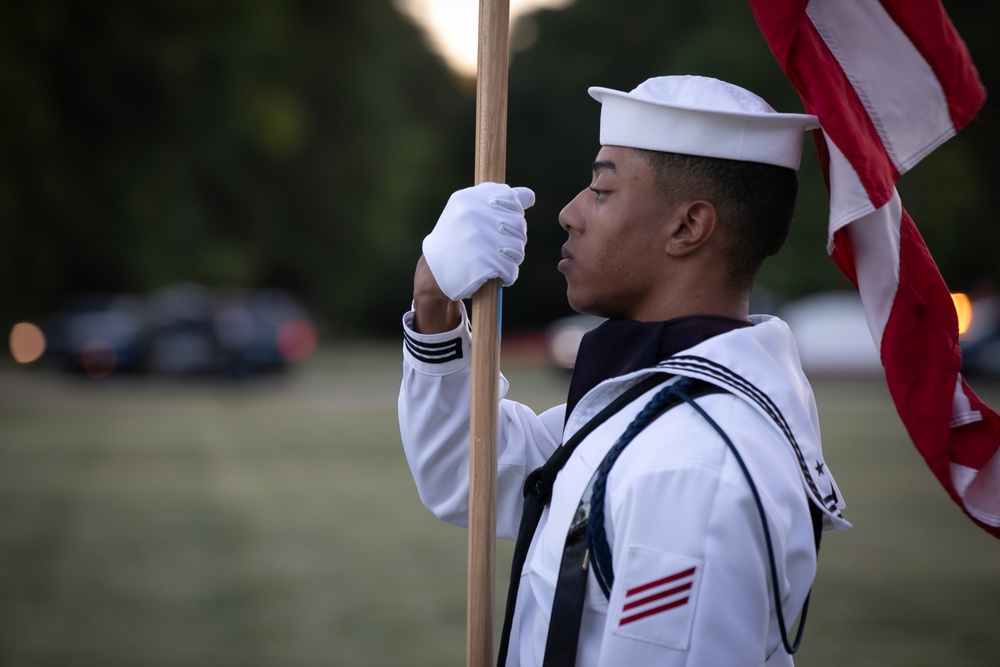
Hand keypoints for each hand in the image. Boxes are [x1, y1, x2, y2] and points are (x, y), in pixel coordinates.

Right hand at [422, 182, 533, 301]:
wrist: (433, 273)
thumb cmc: (456, 240)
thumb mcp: (468, 212)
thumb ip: (498, 202)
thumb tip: (529, 196)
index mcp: (467, 198)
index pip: (510, 197)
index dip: (513, 213)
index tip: (500, 225)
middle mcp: (472, 215)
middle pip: (518, 224)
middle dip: (514, 238)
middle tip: (497, 248)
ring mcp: (478, 238)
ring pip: (518, 247)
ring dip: (511, 258)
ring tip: (494, 261)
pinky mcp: (483, 262)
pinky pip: (511, 269)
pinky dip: (507, 275)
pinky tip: (494, 274)